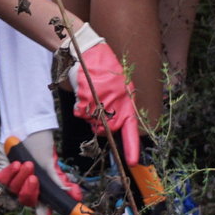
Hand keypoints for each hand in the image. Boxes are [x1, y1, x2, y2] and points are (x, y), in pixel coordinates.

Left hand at [0, 146, 81, 214]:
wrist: (25, 129)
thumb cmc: (40, 146)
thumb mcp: (50, 162)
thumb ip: (59, 180)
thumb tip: (75, 196)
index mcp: (43, 191)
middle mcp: (28, 190)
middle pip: (27, 202)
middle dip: (30, 190)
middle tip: (34, 176)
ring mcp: (14, 183)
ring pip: (14, 190)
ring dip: (21, 176)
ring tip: (26, 162)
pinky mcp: (2, 174)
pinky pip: (3, 180)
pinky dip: (10, 171)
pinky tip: (15, 162)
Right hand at [67, 26, 140, 164]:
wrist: (88, 52)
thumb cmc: (107, 68)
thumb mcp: (122, 86)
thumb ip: (123, 106)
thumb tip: (120, 123)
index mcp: (126, 102)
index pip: (130, 130)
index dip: (132, 147)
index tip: (132, 162)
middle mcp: (113, 106)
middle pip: (106, 131)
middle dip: (103, 124)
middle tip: (102, 105)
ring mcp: (97, 105)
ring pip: (92, 123)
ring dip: (91, 114)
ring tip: (94, 94)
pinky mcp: (83, 101)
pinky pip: (81, 113)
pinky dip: (81, 107)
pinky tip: (85, 93)